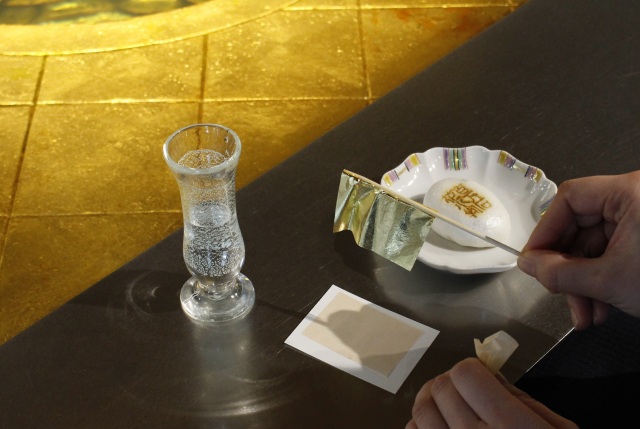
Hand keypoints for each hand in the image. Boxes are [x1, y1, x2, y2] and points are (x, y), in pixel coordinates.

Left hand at [406, 358, 576, 428]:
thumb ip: (522, 399)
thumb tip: (490, 374)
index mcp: (508, 426)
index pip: (464, 375)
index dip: (472, 370)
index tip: (481, 378)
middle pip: (439, 390)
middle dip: (451, 383)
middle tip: (464, 391)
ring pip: (420, 412)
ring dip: (432, 403)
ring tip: (449, 408)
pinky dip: (421, 428)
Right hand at [517, 171, 639, 328]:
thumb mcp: (611, 279)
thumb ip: (561, 272)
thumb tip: (527, 265)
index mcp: (630, 191)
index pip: (570, 199)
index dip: (546, 231)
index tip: (533, 261)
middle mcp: (638, 199)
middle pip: (582, 226)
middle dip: (569, 269)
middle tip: (558, 295)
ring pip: (597, 246)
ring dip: (585, 283)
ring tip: (586, 315)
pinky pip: (616, 254)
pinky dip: (604, 282)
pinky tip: (601, 308)